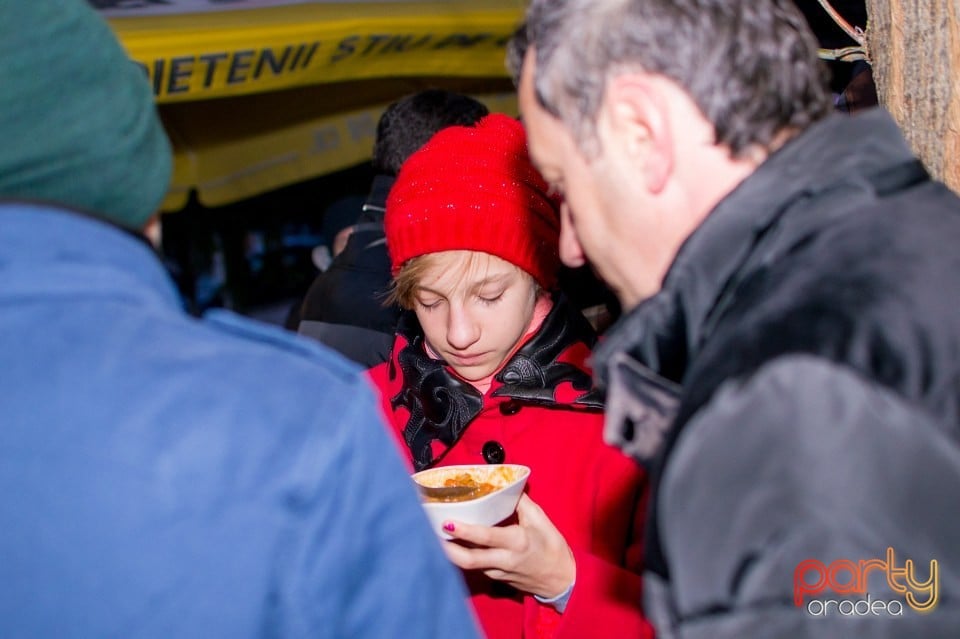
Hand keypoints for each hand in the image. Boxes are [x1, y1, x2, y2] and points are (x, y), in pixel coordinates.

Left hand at [441, 493, 574, 597]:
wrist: (561, 580)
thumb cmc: (552, 548)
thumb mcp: (541, 520)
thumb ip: (521, 502)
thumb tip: (506, 484)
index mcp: (516, 542)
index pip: (486, 537)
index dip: (465, 531)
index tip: (448, 523)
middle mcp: (504, 560)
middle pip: (469, 559)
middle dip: (447, 548)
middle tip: (429, 533)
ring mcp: (498, 572)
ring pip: (469, 565)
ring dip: (451, 553)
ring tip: (434, 538)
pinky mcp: (496, 579)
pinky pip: (476, 567)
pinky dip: (463, 556)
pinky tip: (453, 546)